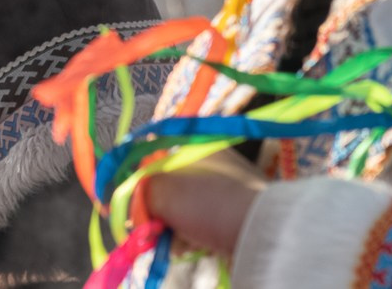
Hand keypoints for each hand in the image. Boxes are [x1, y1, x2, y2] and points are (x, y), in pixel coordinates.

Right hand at [142, 151, 266, 259]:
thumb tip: (133, 202)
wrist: (259, 231)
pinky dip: (191, 236)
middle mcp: (208, 161)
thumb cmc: (209, 203)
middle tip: (157, 228)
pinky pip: (198, 224)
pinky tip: (193, 246)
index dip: (138, 185)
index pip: (152, 159)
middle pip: (165, 187)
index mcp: (192, 145)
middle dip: (157, 212)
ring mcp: (221, 187)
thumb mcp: (163, 191)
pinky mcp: (229, 212)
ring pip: (180, 209)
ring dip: (173, 228)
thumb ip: (139, 191)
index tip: (132, 208)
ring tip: (180, 241)